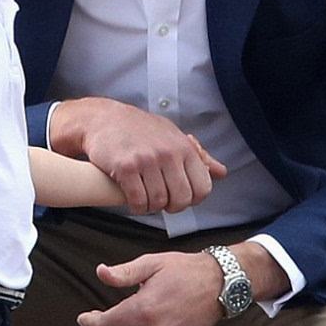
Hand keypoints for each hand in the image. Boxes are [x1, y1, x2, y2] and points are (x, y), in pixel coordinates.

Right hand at [52, 98, 226, 214]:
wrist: (103, 119)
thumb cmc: (140, 129)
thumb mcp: (173, 136)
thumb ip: (198, 156)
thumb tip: (221, 172)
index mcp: (184, 148)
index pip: (202, 188)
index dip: (192, 199)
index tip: (179, 197)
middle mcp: (168, 153)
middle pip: (181, 199)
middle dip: (172, 207)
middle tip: (161, 202)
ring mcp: (146, 160)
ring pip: (158, 202)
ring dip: (151, 207)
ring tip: (145, 198)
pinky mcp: (125, 168)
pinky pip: (138, 200)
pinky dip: (136, 206)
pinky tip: (133, 200)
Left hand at [77, 250, 223, 325]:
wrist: (219, 285)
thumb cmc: (184, 271)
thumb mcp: (152, 263)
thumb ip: (124, 272)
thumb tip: (100, 272)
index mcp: (144, 309)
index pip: (105, 325)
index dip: (91, 322)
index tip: (84, 318)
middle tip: (104, 316)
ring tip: (123, 323)